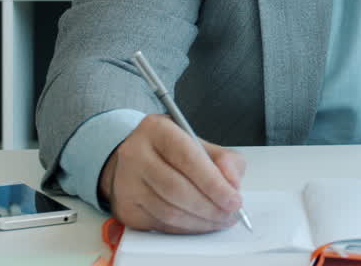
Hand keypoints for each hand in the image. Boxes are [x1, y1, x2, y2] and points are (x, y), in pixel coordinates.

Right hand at [98, 114, 246, 233]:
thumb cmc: (172, 152)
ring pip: (169, 212)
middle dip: (210, 207)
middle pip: (177, 188)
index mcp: (157, 130)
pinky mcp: (125, 209)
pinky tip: (200, 224)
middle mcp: (135, 154)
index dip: (214, 183)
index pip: (188, 158)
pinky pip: (161, 225)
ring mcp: (126, 183)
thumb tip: (232, 184)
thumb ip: (223, 159)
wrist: (135, 162)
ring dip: (201, 222)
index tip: (234, 199)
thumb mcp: (199, 143)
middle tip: (230, 214)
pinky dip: (186, 229)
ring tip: (220, 220)